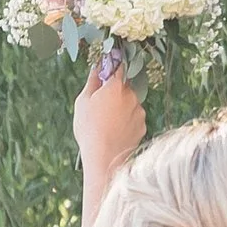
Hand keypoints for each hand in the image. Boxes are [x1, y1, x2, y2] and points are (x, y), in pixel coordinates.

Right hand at [73, 63, 145, 187]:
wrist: (104, 158)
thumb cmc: (89, 130)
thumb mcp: (83, 102)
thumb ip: (92, 82)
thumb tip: (96, 69)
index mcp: (115, 87)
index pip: (118, 67)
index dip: (112, 68)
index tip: (106, 71)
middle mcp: (131, 96)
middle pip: (125, 87)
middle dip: (115, 92)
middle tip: (101, 105)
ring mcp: (139, 112)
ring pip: (131, 103)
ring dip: (122, 107)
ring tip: (108, 122)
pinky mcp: (143, 126)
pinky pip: (135, 118)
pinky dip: (128, 121)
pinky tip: (116, 130)